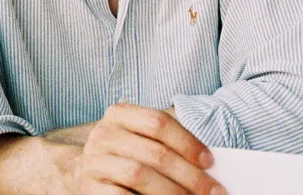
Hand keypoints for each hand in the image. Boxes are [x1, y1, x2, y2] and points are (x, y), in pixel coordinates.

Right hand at [75, 103, 223, 194]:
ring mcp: (94, 161)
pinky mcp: (90, 187)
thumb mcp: (143, 140)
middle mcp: (103, 134)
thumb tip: (208, 165)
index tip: (210, 163)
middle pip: (154, 152)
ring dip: (172, 191)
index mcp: (119, 115)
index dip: (188, 143)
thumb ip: (168, 144)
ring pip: (138, 174)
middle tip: (213, 191)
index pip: (158, 122)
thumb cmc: (128, 156)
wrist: (89, 174)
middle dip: (190, 175)